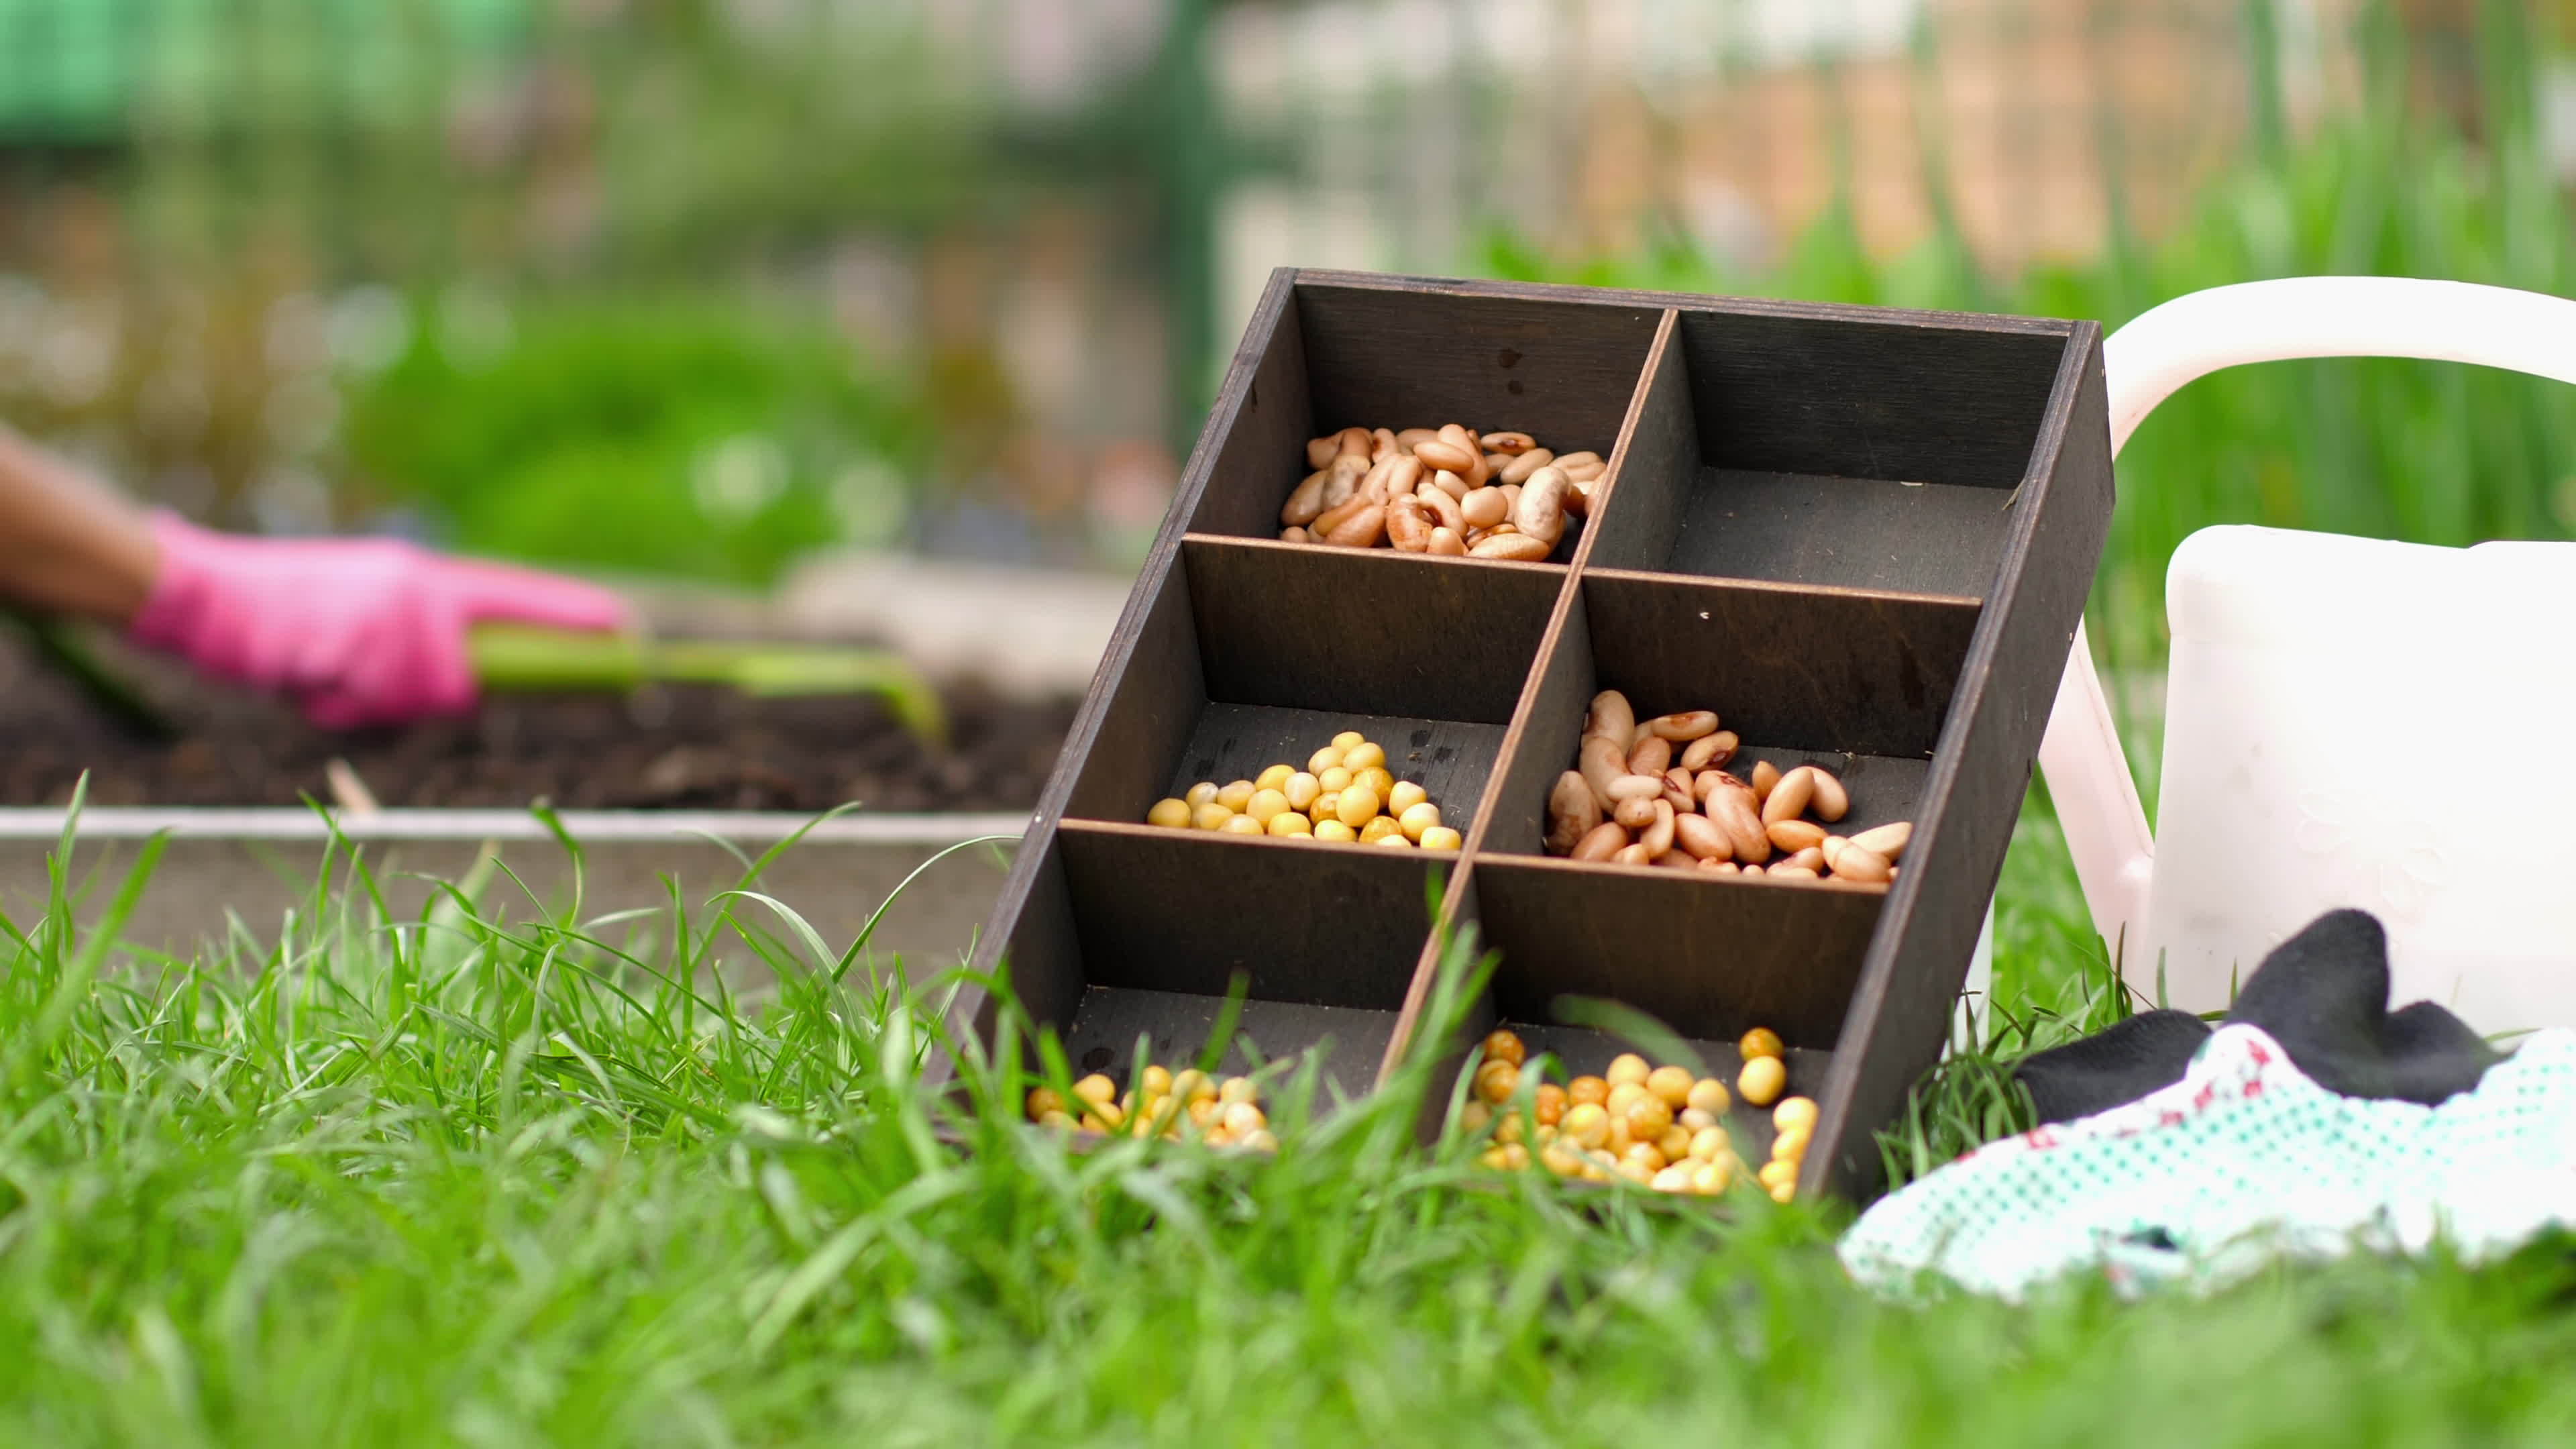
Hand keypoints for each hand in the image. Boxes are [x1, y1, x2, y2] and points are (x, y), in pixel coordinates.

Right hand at [129, 511, 631, 728]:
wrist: (206, 593)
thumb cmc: (288, 607)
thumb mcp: (368, 602)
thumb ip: (422, 633)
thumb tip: (466, 682)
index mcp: (423, 579)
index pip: (513, 598)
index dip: (567, 618)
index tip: (624, 627)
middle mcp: (416, 594)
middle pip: (458, 687)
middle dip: (416, 699)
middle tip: (354, 676)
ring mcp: (383, 622)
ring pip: (407, 703)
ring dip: (361, 702)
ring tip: (318, 666)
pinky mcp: (346, 649)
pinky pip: (355, 706)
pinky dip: (325, 701)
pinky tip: (298, 670)